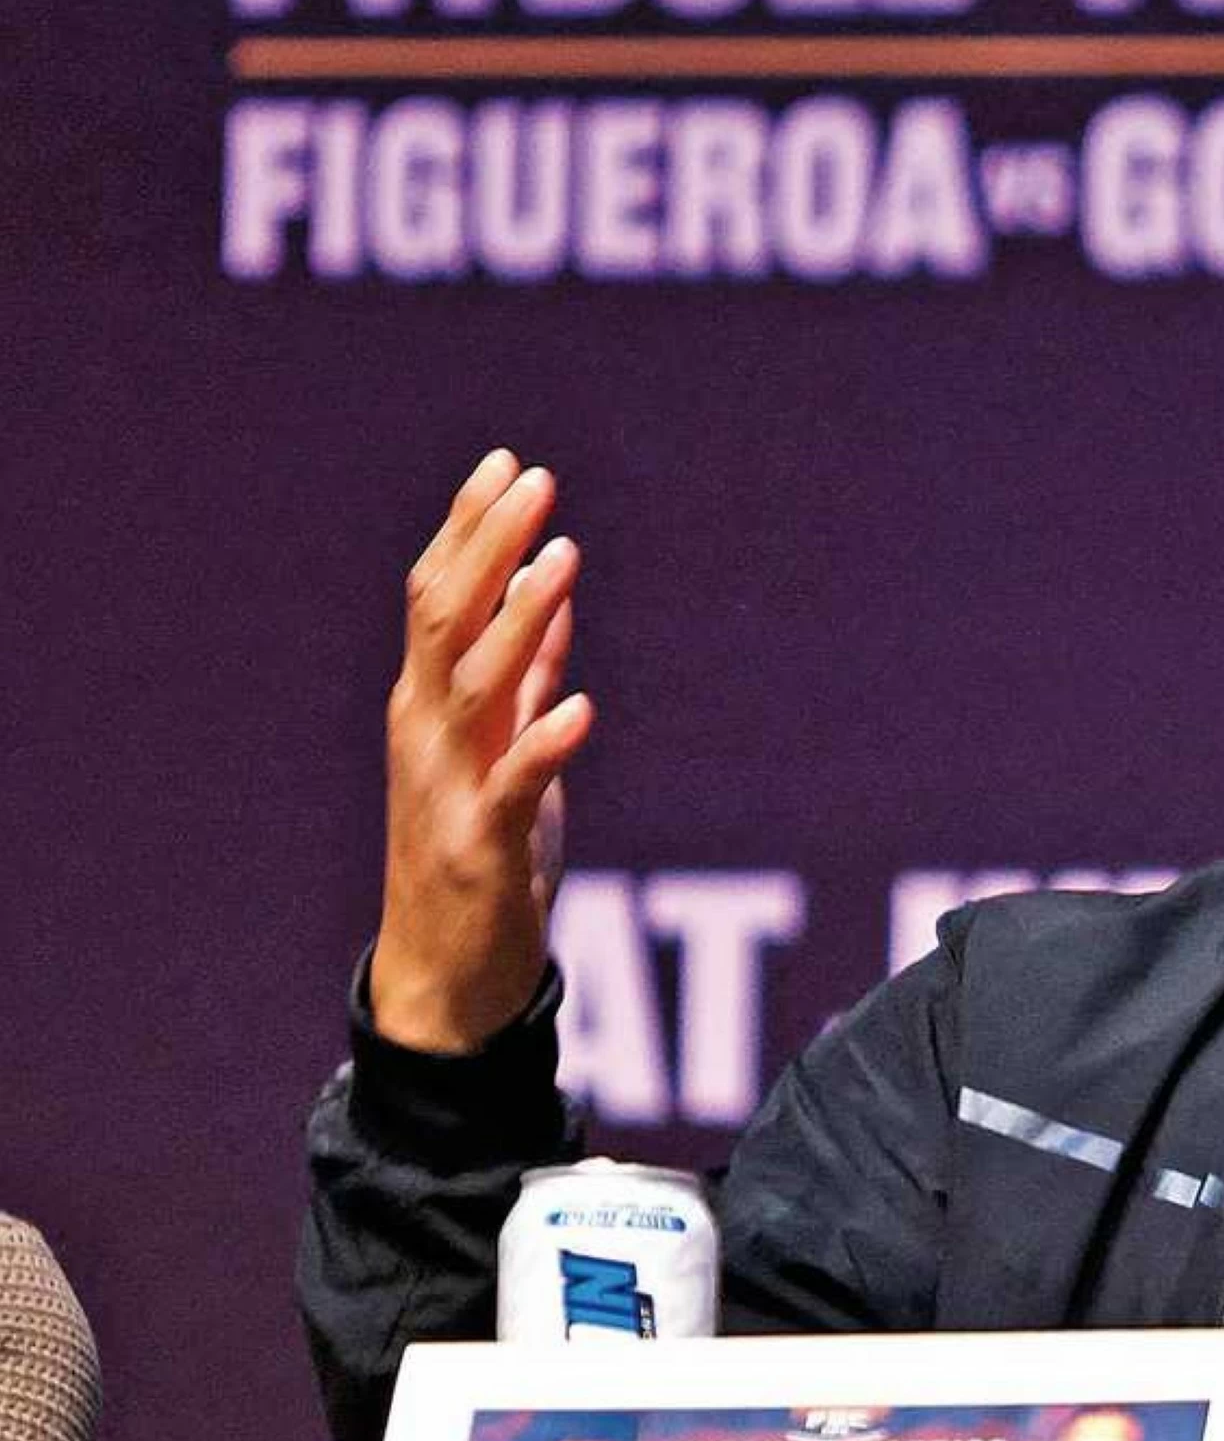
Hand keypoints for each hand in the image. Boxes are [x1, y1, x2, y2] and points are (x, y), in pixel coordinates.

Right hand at [370, 449, 592, 1051]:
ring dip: (520, 620)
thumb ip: (527, 676)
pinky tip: (581, 706)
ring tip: (563, 560)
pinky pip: (512, 785)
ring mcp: (446, 788)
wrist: (446, 976)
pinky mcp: (480, 847)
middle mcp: (425, 734)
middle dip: (488, 547)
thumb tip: (554, 590)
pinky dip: (545, 742)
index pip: (439, 596)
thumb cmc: (479, 858)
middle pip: (444, 620)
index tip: (508, 464)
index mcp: (429, 705)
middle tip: (534, 480)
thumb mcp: (506, 749)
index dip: (470, 529)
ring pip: (474, 686)